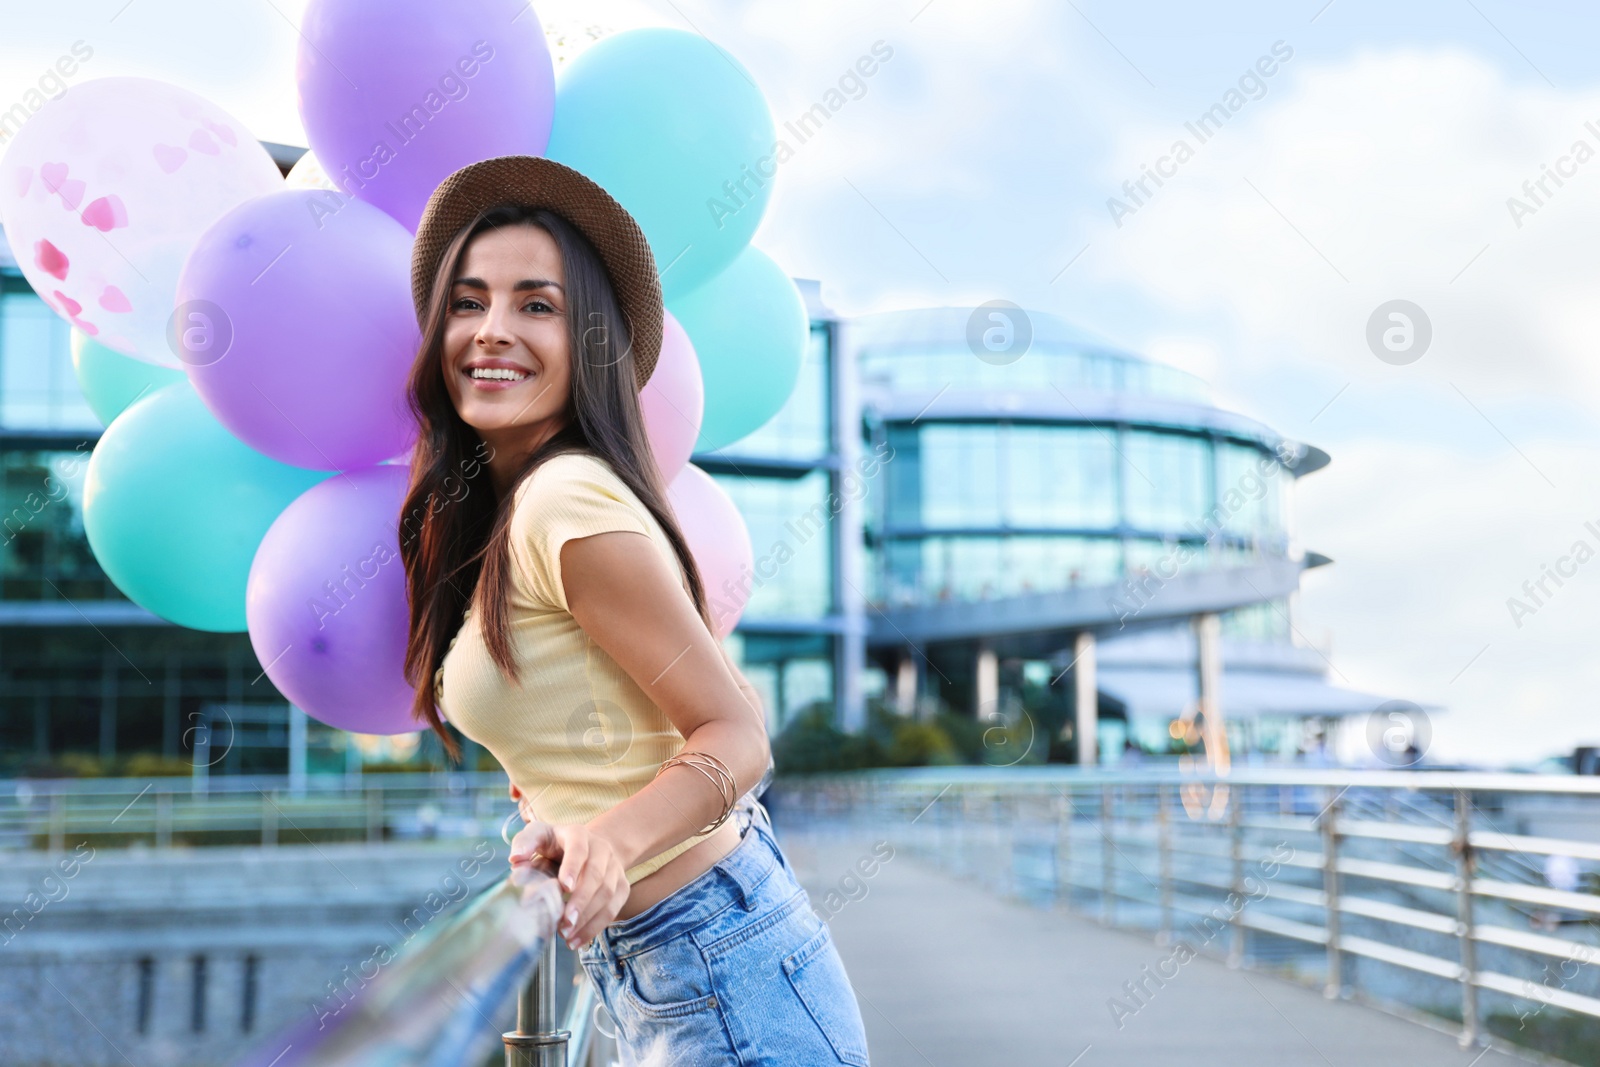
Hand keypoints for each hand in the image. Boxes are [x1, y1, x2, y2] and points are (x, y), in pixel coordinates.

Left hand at [508, 821, 629, 948]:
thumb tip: (515, 860)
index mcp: (577, 834)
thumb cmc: (556, 845)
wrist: (590, 847)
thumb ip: (525, 843)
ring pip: (607, 893)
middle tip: (565, 922)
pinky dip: (596, 926)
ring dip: (588, 917)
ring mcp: (614, 867)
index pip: (579, 848)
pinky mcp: (621, 885)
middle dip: (581, 901)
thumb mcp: (539, 836)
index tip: (564, 887)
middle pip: (596, 874)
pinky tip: (578, 939)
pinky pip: (614, 908)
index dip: (573, 867)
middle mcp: (601, 848)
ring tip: (567, 935)